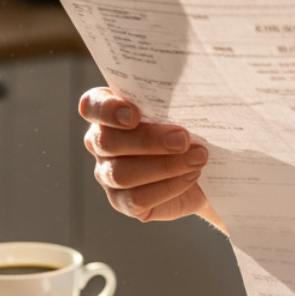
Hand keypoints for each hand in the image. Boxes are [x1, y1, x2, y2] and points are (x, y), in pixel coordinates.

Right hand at [79, 87, 210, 222]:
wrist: (202, 162)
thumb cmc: (189, 125)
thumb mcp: (182, 107)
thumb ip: (175, 98)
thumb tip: (187, 94)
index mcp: (108, 110)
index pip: (92, 106)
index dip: (108, 110)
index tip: (135, 115)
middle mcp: (101, 142)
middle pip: (107, 142)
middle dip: (148, 141)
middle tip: (183, 139)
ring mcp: (108, 173)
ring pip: (121, 174)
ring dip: (164, 166)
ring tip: (198, 158)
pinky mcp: (122, 201)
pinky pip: (136, 199)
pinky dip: (168, 187)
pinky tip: (190, 175)